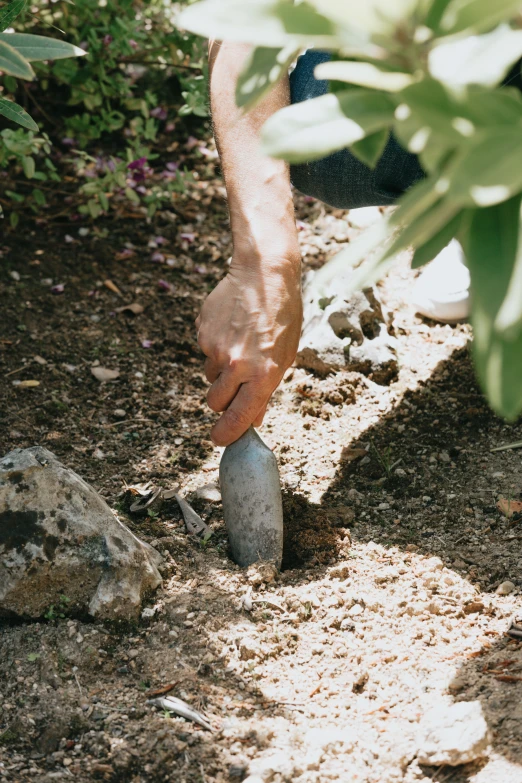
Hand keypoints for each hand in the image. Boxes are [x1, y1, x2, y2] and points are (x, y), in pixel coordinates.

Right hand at [196, 256, 301, 445]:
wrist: (263, 274)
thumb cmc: (282, 316)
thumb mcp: (285, 356)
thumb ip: (267, 389)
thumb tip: (255, 418)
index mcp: (263, 374)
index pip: (239, 416)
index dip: (227, 433)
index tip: (219, 440)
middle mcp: (237, 365)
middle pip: (215, 401)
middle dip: (222, 400)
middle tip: (234, 384)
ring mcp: (216, 348)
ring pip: (209, 376)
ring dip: (220, 370)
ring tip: (240, 344)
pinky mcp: (202, 333)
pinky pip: (205, 352)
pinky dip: (215, 346)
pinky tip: (231, 328)